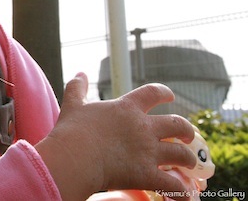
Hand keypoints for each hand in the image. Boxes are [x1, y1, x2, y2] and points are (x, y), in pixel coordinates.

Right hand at [36, 73, 195, 200]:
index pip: (153, 93)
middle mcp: (144, 127)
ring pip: (182, 154)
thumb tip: (81, 74)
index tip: (170, 96)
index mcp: (127, 108)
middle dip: (186, 130)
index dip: (164, 93)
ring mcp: (148, 152)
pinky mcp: (147, 175)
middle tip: (187, 136)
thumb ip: (77, 88)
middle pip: (177, 124)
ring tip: (189, 165)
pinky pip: (174, 185)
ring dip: (189, 160)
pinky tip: (186, 195)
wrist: (75, 157)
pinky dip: (183, 191)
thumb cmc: (72, 130)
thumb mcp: (74, 104)